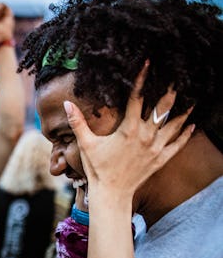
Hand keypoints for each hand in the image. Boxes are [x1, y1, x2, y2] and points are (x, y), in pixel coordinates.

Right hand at [65, 61, 194, 196]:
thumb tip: (66, 103)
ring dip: (183, 110)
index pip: (138, 98)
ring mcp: (156, 147)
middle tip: (177, 76)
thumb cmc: (98, 169)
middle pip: (163, 107)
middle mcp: (146, 136)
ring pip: (174, 124)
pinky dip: (186, 134)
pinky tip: (192, 125)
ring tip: (190, 97)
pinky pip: (178, 144)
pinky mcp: (161, 159)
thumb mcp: (86, 144)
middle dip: (170, 90)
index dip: (143, 79)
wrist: (112, 194)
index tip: (148, 63)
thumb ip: (77, 122)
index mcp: (129, 129)